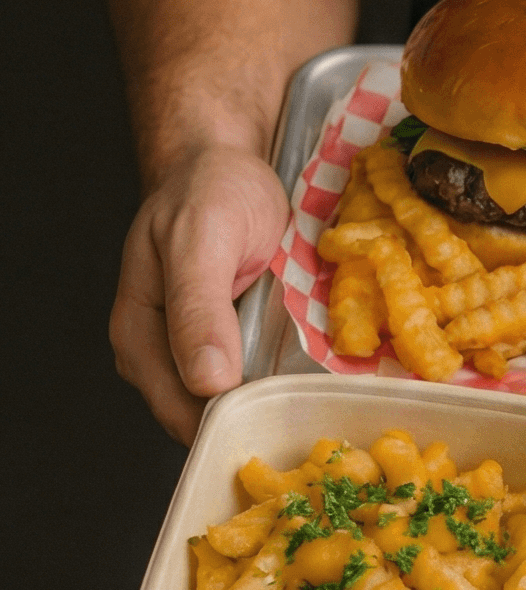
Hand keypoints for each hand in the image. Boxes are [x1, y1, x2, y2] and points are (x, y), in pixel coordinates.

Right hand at [111, 145, 290, 443]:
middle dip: (260, 421)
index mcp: (140, 340)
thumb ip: (197, 309)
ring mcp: (202, 354)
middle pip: (213, 420)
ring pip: (241, 405)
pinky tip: (318, 375)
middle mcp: (164, 358)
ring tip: (322, 398)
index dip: (231, 426)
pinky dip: (288, 380)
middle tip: (316, 417)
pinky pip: (262, 380)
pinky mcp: (237, 344)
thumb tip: (206, 382)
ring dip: (279, 404)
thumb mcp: (200, 239)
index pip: (182, 415)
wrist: (226, 163)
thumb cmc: (207, 192)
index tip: (284, 423)